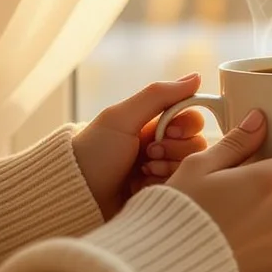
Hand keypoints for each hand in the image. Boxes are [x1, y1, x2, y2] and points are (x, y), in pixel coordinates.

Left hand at [73, 74, 208, 220]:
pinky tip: (141, 187)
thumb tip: (196, 77)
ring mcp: (160, 172)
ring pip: (190, 167)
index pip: (192, 119)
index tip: (169, 131)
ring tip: (142, 172)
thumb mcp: (122, 118)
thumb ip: (159, 95)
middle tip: (149, 154)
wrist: (75, 195)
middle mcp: (160, 147)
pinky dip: (163, 186)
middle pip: (196, 145)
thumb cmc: (93, 152)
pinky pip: (180, 189)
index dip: (186, 125)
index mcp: (153, 125)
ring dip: (168, 168)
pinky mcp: (159, 194)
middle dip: (174, 149)